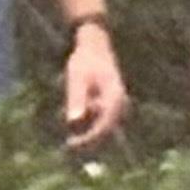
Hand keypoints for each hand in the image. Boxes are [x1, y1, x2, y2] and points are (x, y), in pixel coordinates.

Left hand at [63, 23, 127, 151]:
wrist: (94, 45)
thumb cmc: (84, 59)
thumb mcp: (76, 77)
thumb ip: (76, 98)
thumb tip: (73, 121)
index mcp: (114, 97)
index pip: (105, 126)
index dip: (90, 138)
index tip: (73, 143)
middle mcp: (120, 102)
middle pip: (106, 130)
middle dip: (88, 140)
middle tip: (69, 145)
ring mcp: (117, 104)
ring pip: (103, 125)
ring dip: (87, 130)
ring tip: (69, 123)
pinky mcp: (111, 104)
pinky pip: (100, 119)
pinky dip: (88, 121)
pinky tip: (79, 110)